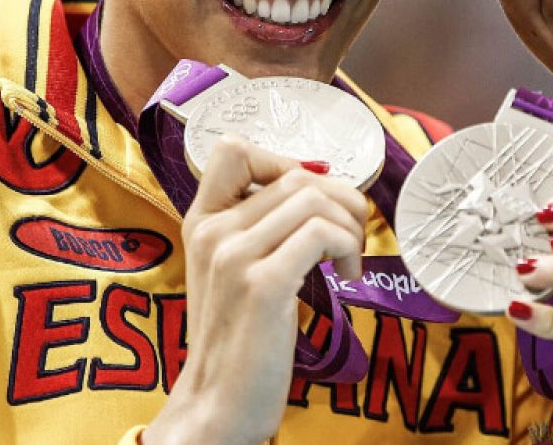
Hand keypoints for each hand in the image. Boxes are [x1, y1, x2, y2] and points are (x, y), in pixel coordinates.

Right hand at [143, 136, 368, 443]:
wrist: (218, 403)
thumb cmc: (238, 338)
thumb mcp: (232, 270)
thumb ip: (258, 226)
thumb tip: (315, 182)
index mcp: (201, 222)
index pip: (233, 149)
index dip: (284, 161)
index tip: (311, 201)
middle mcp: (213, 231)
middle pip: (296, 177)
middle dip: (340, 199)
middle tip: (350, 236)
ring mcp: (235, 256)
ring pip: (314, 198)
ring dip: (349, 225)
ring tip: (348, 259)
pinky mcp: (263, 284)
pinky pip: (322, 232)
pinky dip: (347, 247)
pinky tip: (345, 275)